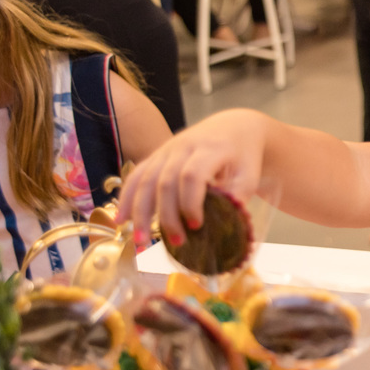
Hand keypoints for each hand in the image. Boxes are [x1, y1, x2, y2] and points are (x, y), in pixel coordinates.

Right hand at [116, 110, 267, 245]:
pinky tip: (120, 220)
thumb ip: (237, 197)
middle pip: (165, 181)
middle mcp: (184, 146)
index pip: (192, 175)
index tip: (197, 225)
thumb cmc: (243, 155)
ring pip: (145, 180)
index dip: (190, 202)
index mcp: (210, 149)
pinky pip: (136, 176)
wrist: (234, 127)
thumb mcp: (249, 174)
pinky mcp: (156, 155)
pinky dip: (126, 198)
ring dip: (140, 212)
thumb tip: (224, 226)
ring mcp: (166, 150)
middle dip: (167, 215)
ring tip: (141, 241)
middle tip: (176, 242)